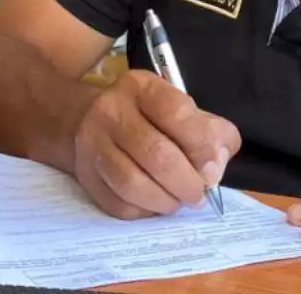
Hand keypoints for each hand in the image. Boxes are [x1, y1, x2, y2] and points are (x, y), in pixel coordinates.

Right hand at [71, 69, 240, 219]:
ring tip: (178, 201)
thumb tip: (214, 168)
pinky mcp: (86, 175)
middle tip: (198, 195)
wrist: (87, 120)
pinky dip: (144, 212)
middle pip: (156, 154)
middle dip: (186, 183)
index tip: (212, 169)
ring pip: (132, 184)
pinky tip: (155, 205)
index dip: (201, 146)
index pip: (176, 113)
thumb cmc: (148, 117)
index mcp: (142, 87)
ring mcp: (93, 144)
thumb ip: (211, 133)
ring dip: (165, 201)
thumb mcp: (183, 109)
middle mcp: (112, 110)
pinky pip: (118, 204)